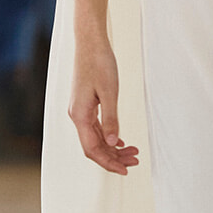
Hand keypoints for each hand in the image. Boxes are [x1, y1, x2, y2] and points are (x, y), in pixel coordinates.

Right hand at [68, 36, 139, 173]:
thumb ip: (111, 118)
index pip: (92, 149)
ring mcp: (80, 110)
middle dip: (113, 157)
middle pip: (94, 147)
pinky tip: (121, 140)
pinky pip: (96, 127)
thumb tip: (114, 142)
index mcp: (80, 115)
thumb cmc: (99, 63)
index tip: (125, 170)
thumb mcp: (109, 92)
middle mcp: (77, 115)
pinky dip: (109, 136)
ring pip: (96, 138)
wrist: (90, 42)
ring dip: (113, 147)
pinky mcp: (86, 104)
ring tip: (133, 152)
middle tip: (135, 160)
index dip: (108, 162)